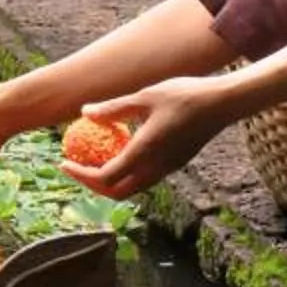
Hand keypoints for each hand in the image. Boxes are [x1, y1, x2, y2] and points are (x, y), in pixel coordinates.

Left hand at [70, 76, 245, 198]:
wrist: (222, 104)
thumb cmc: (183, 95)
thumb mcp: (144, 96)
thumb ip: (113, 109)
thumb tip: (84, 113)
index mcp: (144, 153)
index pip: (105, 177)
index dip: (81, 175)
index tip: (64, 162)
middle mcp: (156, 167)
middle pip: (117, 192)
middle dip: (93, 185)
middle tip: (76, 167)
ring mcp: (168, 168)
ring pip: (133, 187)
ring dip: (110, 181)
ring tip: (93, 161)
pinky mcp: (175, 164)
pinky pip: (145, 177)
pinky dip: (127, 173)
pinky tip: (120, 151)